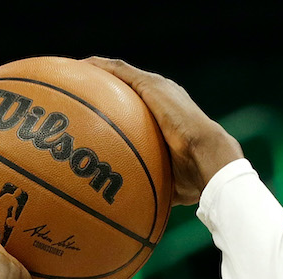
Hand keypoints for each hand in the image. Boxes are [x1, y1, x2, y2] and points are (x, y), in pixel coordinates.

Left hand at [84, 57, 243, 205]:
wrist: (208, 158)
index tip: (98, 111)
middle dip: (104, 83)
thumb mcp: (166, 179)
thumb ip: (150, 184)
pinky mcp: (151, 85)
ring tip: (74, 70)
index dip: (119, 105)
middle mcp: (163, 97)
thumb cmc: (192, 176)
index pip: (139, 106)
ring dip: (97, 70)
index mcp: (168, 116)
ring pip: (121, 73)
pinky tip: (81, 66)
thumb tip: (136, 207)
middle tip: (80, 88)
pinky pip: (120, 71)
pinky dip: (100, 67)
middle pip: (128, 85)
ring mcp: (157, 88)